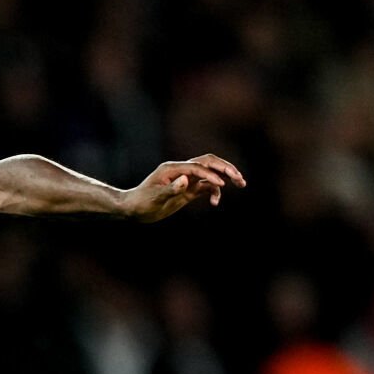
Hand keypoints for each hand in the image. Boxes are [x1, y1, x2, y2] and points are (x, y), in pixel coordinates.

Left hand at [119, 154, 245, 222]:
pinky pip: (206, 187)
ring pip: (211, 173)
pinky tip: (214, 202)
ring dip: (226, 177)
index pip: (197, 167)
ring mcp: (186, 180)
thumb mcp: (155, 198)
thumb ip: (171, 189)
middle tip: (239, 178)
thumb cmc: (141, 202)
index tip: (222, 185)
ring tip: (241, 184)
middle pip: (209, 163)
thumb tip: (186, 180)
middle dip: (226, 168)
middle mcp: (182, 171)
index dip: (210, 175)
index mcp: (173, 169)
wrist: (133, 209)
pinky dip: (214, 191)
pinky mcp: (187, 190)